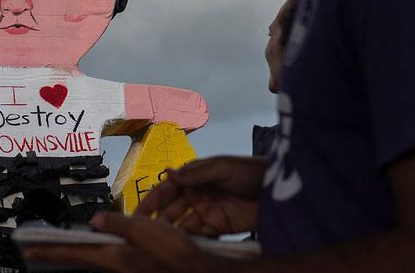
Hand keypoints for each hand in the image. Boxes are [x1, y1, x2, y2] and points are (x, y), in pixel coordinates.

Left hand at [23, 212, 224, 272]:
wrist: (201, 272)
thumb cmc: (173, 254)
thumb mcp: (144, 231)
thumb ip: (118, 224)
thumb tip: (94, 221)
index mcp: (113, 257)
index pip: (73, 253)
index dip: (50, 250)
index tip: (27, 249)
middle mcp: (116, 266)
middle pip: (81, 257)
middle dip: (59, 252)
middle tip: (37, 249)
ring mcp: (127, 268)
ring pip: (97, 258)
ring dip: (80, 252)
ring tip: (64, 245)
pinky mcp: (138, 267)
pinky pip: (113, 257)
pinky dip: (102, 250)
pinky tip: (105, 243)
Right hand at [135, 156, 265, 234]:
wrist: (277, 189)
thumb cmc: (249, 171)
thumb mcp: (221, 168)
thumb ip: (195, 174)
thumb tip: (168, 172)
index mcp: (193, 178)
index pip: (166, 190)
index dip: (150, 202)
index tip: (137, 216)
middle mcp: (196, 195)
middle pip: (170, 211)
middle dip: (157, 222)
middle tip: (146, 235)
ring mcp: (207, 212)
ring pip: (182, 225)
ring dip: (172, 233)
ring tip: (162, 243)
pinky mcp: (220, 228)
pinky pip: (201, 236)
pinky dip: (191, 241)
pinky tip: (183, 246)